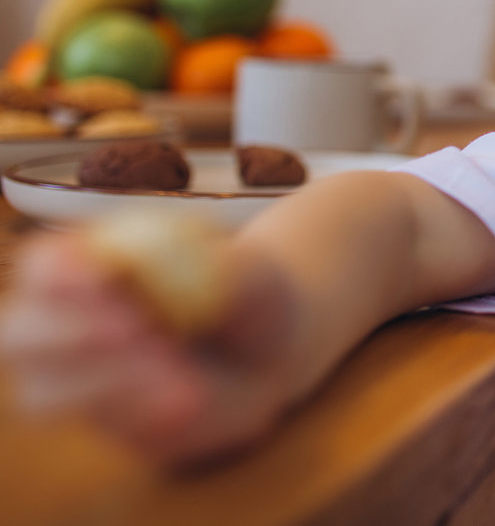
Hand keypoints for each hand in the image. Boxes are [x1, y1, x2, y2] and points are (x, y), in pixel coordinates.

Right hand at [0, 229, 298, 467]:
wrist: (276, 354)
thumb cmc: (254, 296)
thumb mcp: (250, 273)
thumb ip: (216, 265)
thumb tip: (167, 262)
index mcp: (95, 264)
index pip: (45, 267)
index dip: (58, 277)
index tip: (99, 281)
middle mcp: (71, 320)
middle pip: (18, 333)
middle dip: (71, 335)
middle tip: (137, 333)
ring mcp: (78, 376)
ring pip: (43, 391)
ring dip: (107, 386)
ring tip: (187, 385)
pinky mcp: (103, 419)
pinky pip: (96, 425)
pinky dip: (137, 416)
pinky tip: (189, 406)